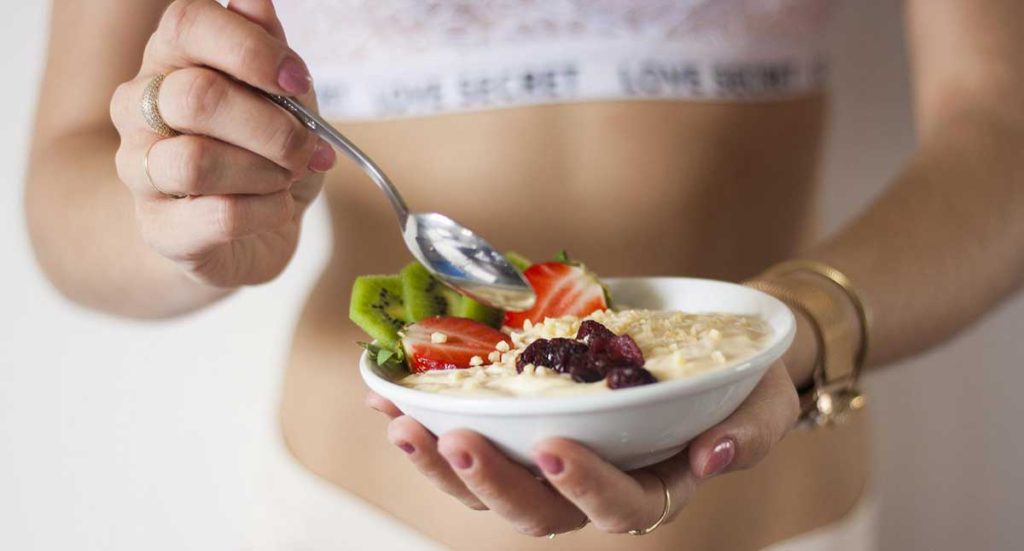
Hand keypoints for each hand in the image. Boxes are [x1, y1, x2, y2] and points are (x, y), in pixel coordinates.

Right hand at [109, 0, 334, 286]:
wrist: (249, 230)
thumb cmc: (262, 152)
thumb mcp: (282, 95)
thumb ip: (268, 48)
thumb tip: (254, 0)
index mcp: (171, 58)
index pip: (187, 22)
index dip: (252, 51)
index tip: (296, 83)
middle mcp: (139, 106)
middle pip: (198, 97)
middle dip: (274, 128)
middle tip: (307, 149)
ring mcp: (139, 169)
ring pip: (197, 161)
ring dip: (268, 173)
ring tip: (285, 180)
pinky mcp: (158, 228)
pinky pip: (219, 215)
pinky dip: (268, 211)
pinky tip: (275, 208)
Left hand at [367, 361, 798, 536]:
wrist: (712, 351)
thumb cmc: (742, 384)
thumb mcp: (763, 404)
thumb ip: (748, 433)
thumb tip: (715, 455)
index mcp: (654, 488)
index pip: (622, 507)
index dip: (585, 486)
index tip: (555, 447)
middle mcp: (595, 484)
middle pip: (536, 509)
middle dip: (490, 480)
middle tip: (453, 440)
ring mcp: (553, 460)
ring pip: (489, 483)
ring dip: (440, 460)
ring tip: (400, 425)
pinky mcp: (524, 427)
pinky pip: (472, 433)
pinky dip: (428, 418)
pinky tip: (388, 398)